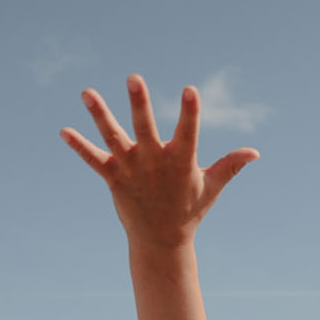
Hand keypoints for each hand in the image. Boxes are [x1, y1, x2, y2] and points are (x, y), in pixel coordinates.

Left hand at [62, 76, 257, 249]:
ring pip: (113, 138)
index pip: (188, 132)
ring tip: (86, 92)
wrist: (161, 242)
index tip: (190, 90)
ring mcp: (131, 170)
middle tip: (134, 78)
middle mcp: (153, 163)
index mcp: (181, 162)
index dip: (189, 112)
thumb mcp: (212, 187)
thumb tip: (255, 153)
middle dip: (140, 104)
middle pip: (145, 128)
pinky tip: (63, 131)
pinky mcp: (114, 179)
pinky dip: (79, 146)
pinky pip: (93, 160)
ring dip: (99, 115)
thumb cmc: (189, 210)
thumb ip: (230, 166)